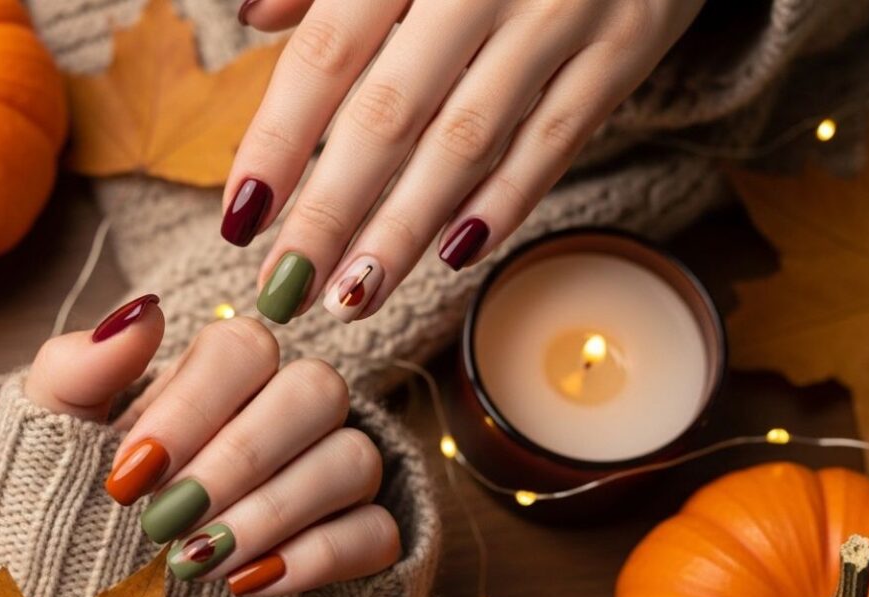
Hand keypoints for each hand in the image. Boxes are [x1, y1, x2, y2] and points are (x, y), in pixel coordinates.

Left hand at [25, 295, 399, 596]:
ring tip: (197, 562)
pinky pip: (376, 533)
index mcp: (219, 375)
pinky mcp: (359, 544)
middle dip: (237, 460)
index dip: (193, 405)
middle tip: (166, 522)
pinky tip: (247, 585)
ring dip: (272, 512)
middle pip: (316, 390)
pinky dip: (316, 558)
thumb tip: (143, 311)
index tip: (130, 474)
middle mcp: (287, 412)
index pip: (245, 346)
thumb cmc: (67, 510)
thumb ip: (79, 368)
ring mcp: (330, 477)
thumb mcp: (49, 440)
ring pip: (352, 459)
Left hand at [225, 0, 705, 323]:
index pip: (325, 56)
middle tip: (288, 290)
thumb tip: (253, 21)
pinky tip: (453, 256)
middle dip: (330, 215)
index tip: (242, 221)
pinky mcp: (627, 45)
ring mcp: (561, 12)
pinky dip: (504, 203)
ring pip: (467, 143)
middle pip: (389, 116)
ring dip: (404, 231)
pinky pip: (555, 140)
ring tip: (354, 296)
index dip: (278, 144)